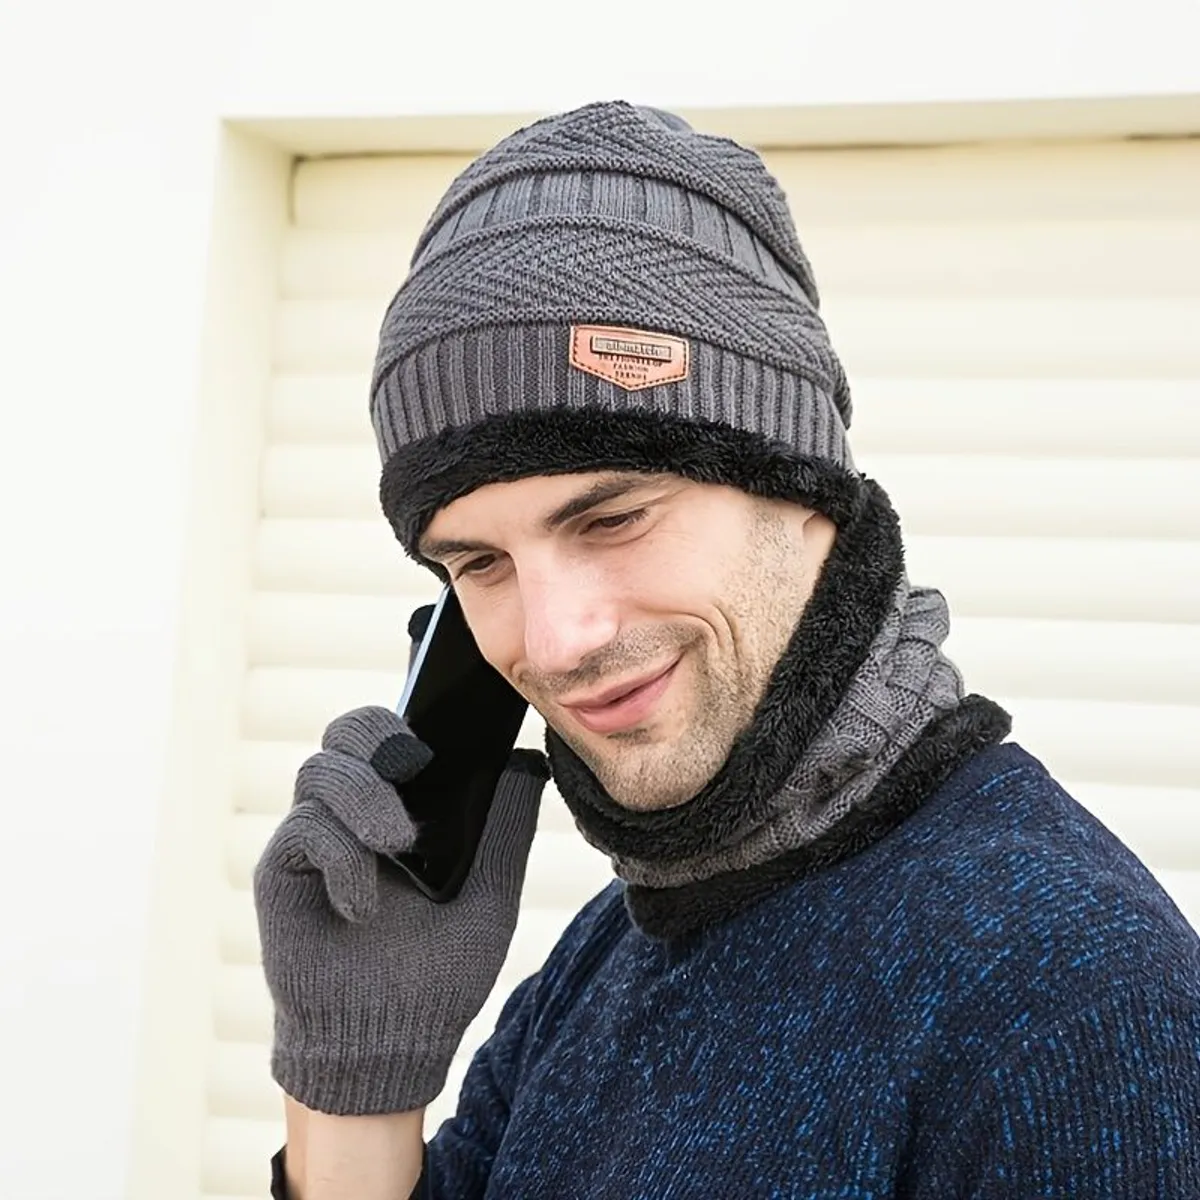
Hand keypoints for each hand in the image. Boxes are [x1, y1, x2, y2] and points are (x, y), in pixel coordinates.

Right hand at [253, 705, 547, 1114]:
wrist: (393, 1042)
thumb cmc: (438, 970)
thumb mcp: (491, 894)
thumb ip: (506, 828)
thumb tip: (528, 762)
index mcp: (397, 807)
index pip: (386, 734)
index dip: (402, 721)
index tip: (433, 741)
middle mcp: (348, 814)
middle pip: (343, 733)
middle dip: (375, 735)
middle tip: (411, 764)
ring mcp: (312, 841)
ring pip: (319, 771)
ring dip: (364, 797)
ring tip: (398, 843)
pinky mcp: (282, 875)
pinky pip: (303, 832)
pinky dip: (341, 858)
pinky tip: (364, 904)